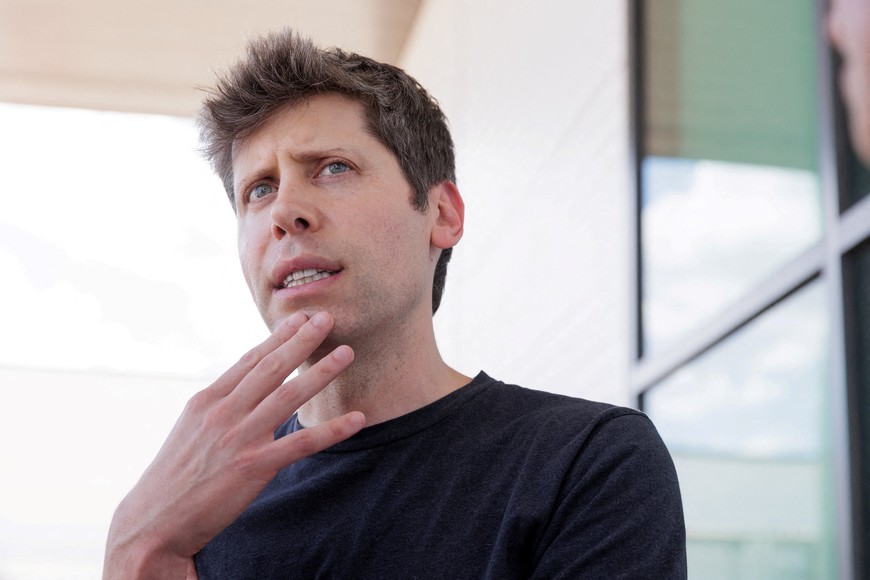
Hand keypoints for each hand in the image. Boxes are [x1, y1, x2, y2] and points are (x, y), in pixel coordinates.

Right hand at [102, 311, 364, 579]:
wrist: (153, 522)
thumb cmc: (175, 477)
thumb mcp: (192, 429)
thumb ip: (221, 406)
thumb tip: (248, 387)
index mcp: (206, 401)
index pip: (250, 360)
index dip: (278, 338)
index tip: (300, 318)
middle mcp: (222, 413)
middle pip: (270, 368)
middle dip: (301, 340)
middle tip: (326, 318)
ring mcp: (238, 438)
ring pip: (288, 396)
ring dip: (321, 373)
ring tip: (346, 353)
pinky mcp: (252, 467)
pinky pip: (300, 444)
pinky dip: (331, 430)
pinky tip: (356, 419)